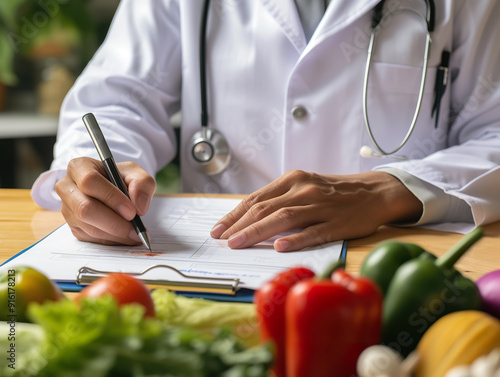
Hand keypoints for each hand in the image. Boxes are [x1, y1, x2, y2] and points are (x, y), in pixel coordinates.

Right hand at [55, 157, 155, 245]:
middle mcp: (67, 188)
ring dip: (116, 234)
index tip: (131, 210)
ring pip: (89, 227)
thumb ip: (142, 183)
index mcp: (79, 167)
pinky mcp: (73, 226)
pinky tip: (125, 235)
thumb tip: (139, 206)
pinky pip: (92, 238)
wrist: (114, 189)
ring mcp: (68, 209)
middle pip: (85, 209)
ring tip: (135, 232)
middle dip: (114, 222)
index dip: (111, 198)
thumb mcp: (136, 173)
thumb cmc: (121, 178)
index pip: (90, 181)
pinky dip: (112, 239)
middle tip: (135, 228)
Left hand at [211, 170, 421, 251]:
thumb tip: (247, 218)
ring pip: (285, 218)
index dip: (234, 215)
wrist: (374, 192)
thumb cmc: (333, 193)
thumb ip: (279, 199)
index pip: (256, 199)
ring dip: (258, 231)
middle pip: (266, 208)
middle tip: (221, 240)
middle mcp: (304, 190)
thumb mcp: (304, 187)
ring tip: (238, 244)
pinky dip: (296, 239)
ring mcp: (321, 206)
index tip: (217, 229)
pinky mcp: (338, 223)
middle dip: (239, 225)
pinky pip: (314, 231)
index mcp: (293, 180)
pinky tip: (280, 246)